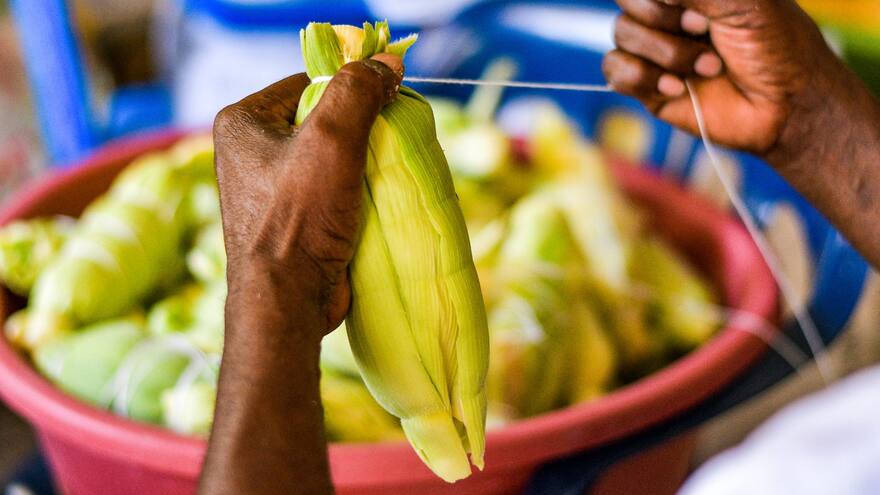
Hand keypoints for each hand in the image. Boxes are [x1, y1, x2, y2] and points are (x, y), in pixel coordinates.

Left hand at [213, 55, 401, 332]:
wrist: (287, 301)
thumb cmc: (298, 218)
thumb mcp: (332, 140)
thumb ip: (359, 93)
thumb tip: (389, 62)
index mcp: (242, 122)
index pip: (308, 83)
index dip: (350, 91)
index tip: (384, 105)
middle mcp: (249, 152)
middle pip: (321, 121)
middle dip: (359, 131)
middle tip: (387, 143)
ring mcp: (268, 189)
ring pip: (330, 157)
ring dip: (362, 164)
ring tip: (381, 174)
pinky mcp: (289, 220)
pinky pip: (331, 189)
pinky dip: (356, 192)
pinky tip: (374, 200)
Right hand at [602, 0, 846, 156]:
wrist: (785, 106)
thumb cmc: (776, 47)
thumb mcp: (743, 2)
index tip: (701, 12)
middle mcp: (668, 16)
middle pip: (626, 2)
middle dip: (663, 20)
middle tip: (704, 31)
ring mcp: (654, 50)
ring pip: (621, 35)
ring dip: (667, 53)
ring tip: (708, 68)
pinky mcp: (646, 87)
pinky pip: (614, 71)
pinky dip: (643, 78)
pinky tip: (677, 88)